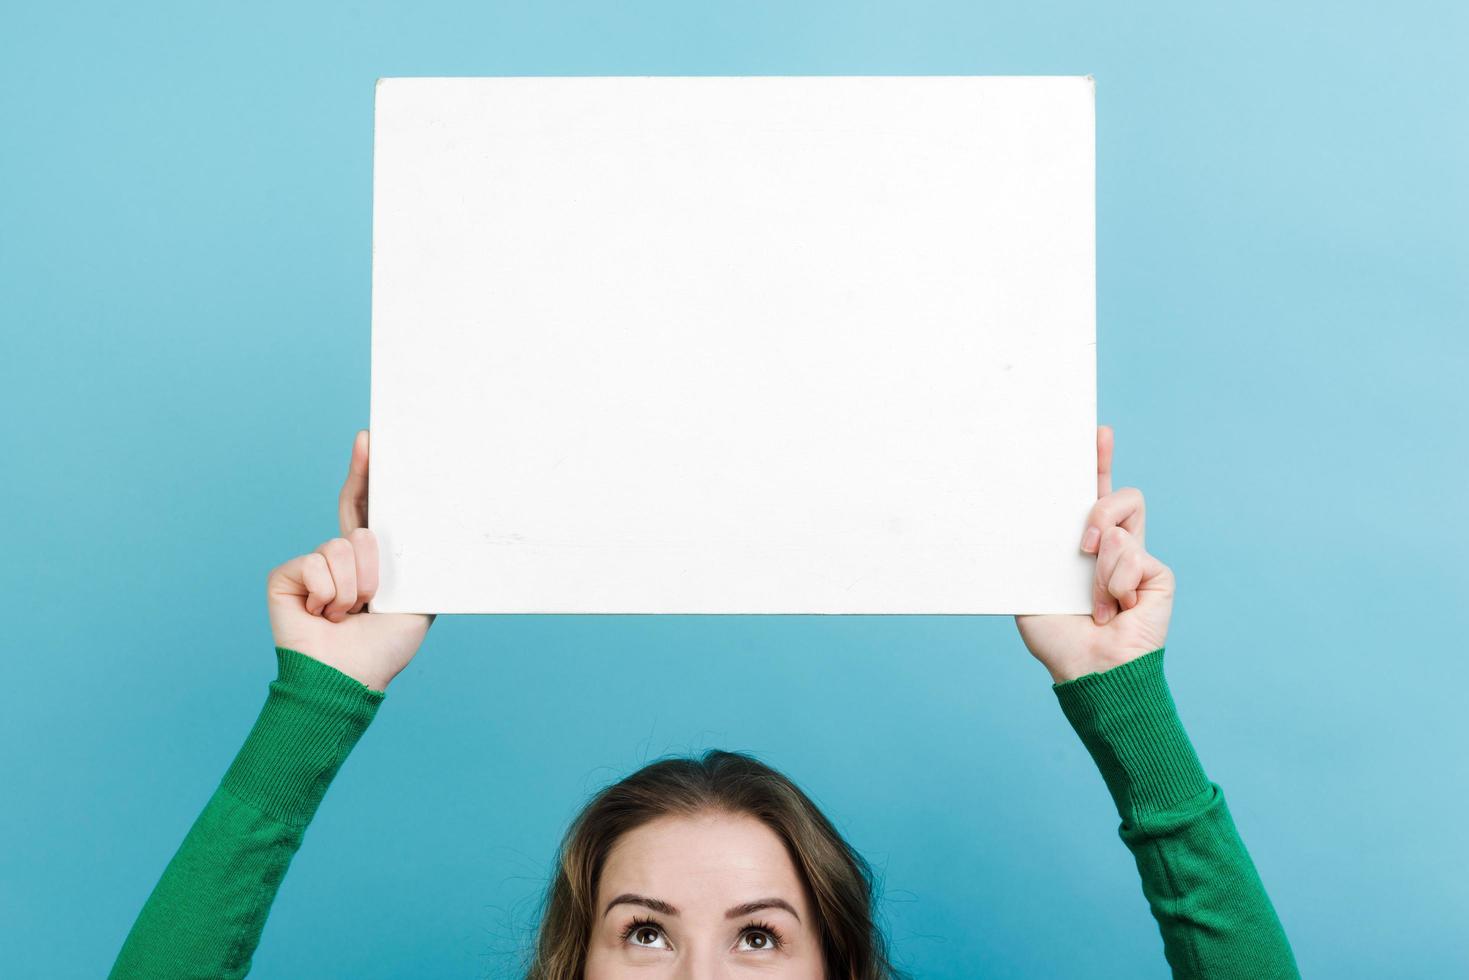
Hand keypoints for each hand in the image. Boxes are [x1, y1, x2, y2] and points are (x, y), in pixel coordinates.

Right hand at [265, 430, 434, 690]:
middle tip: (372, 600)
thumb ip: (421, 563)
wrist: (349, 677)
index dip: (366, 474)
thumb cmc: (384, 647)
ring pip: (340, 548)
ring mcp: (310, 566)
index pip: (366, 508)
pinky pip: (315, 563)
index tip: (370, 440)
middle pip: (354, 521)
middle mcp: (337, 558)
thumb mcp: (418, 600)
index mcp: (369, 561)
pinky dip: (328, 595)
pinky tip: (323, 616)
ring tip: (348, 616)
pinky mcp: (285, 577)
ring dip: (353, 589)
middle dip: (371, 565)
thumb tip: (440, 528)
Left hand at [1015, 426, 1173, 682]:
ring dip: (1101, 563)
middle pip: (1121, 496)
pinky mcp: (1158, 575)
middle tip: (1085, 541)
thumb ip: (1037, 549)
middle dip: (1103, 503)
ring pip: (1124, 522)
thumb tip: (1024, 512)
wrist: (1089, 669)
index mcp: (1085, 548)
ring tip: (1095, 600)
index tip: (1096, 433)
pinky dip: (1115, 581)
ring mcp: (1139, 560)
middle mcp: (1116, 549)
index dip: (1098, 463)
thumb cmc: (1057, 636)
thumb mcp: (1032, 583)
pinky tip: (1115, 609)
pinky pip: (1134, 552)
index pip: (1094, 496)